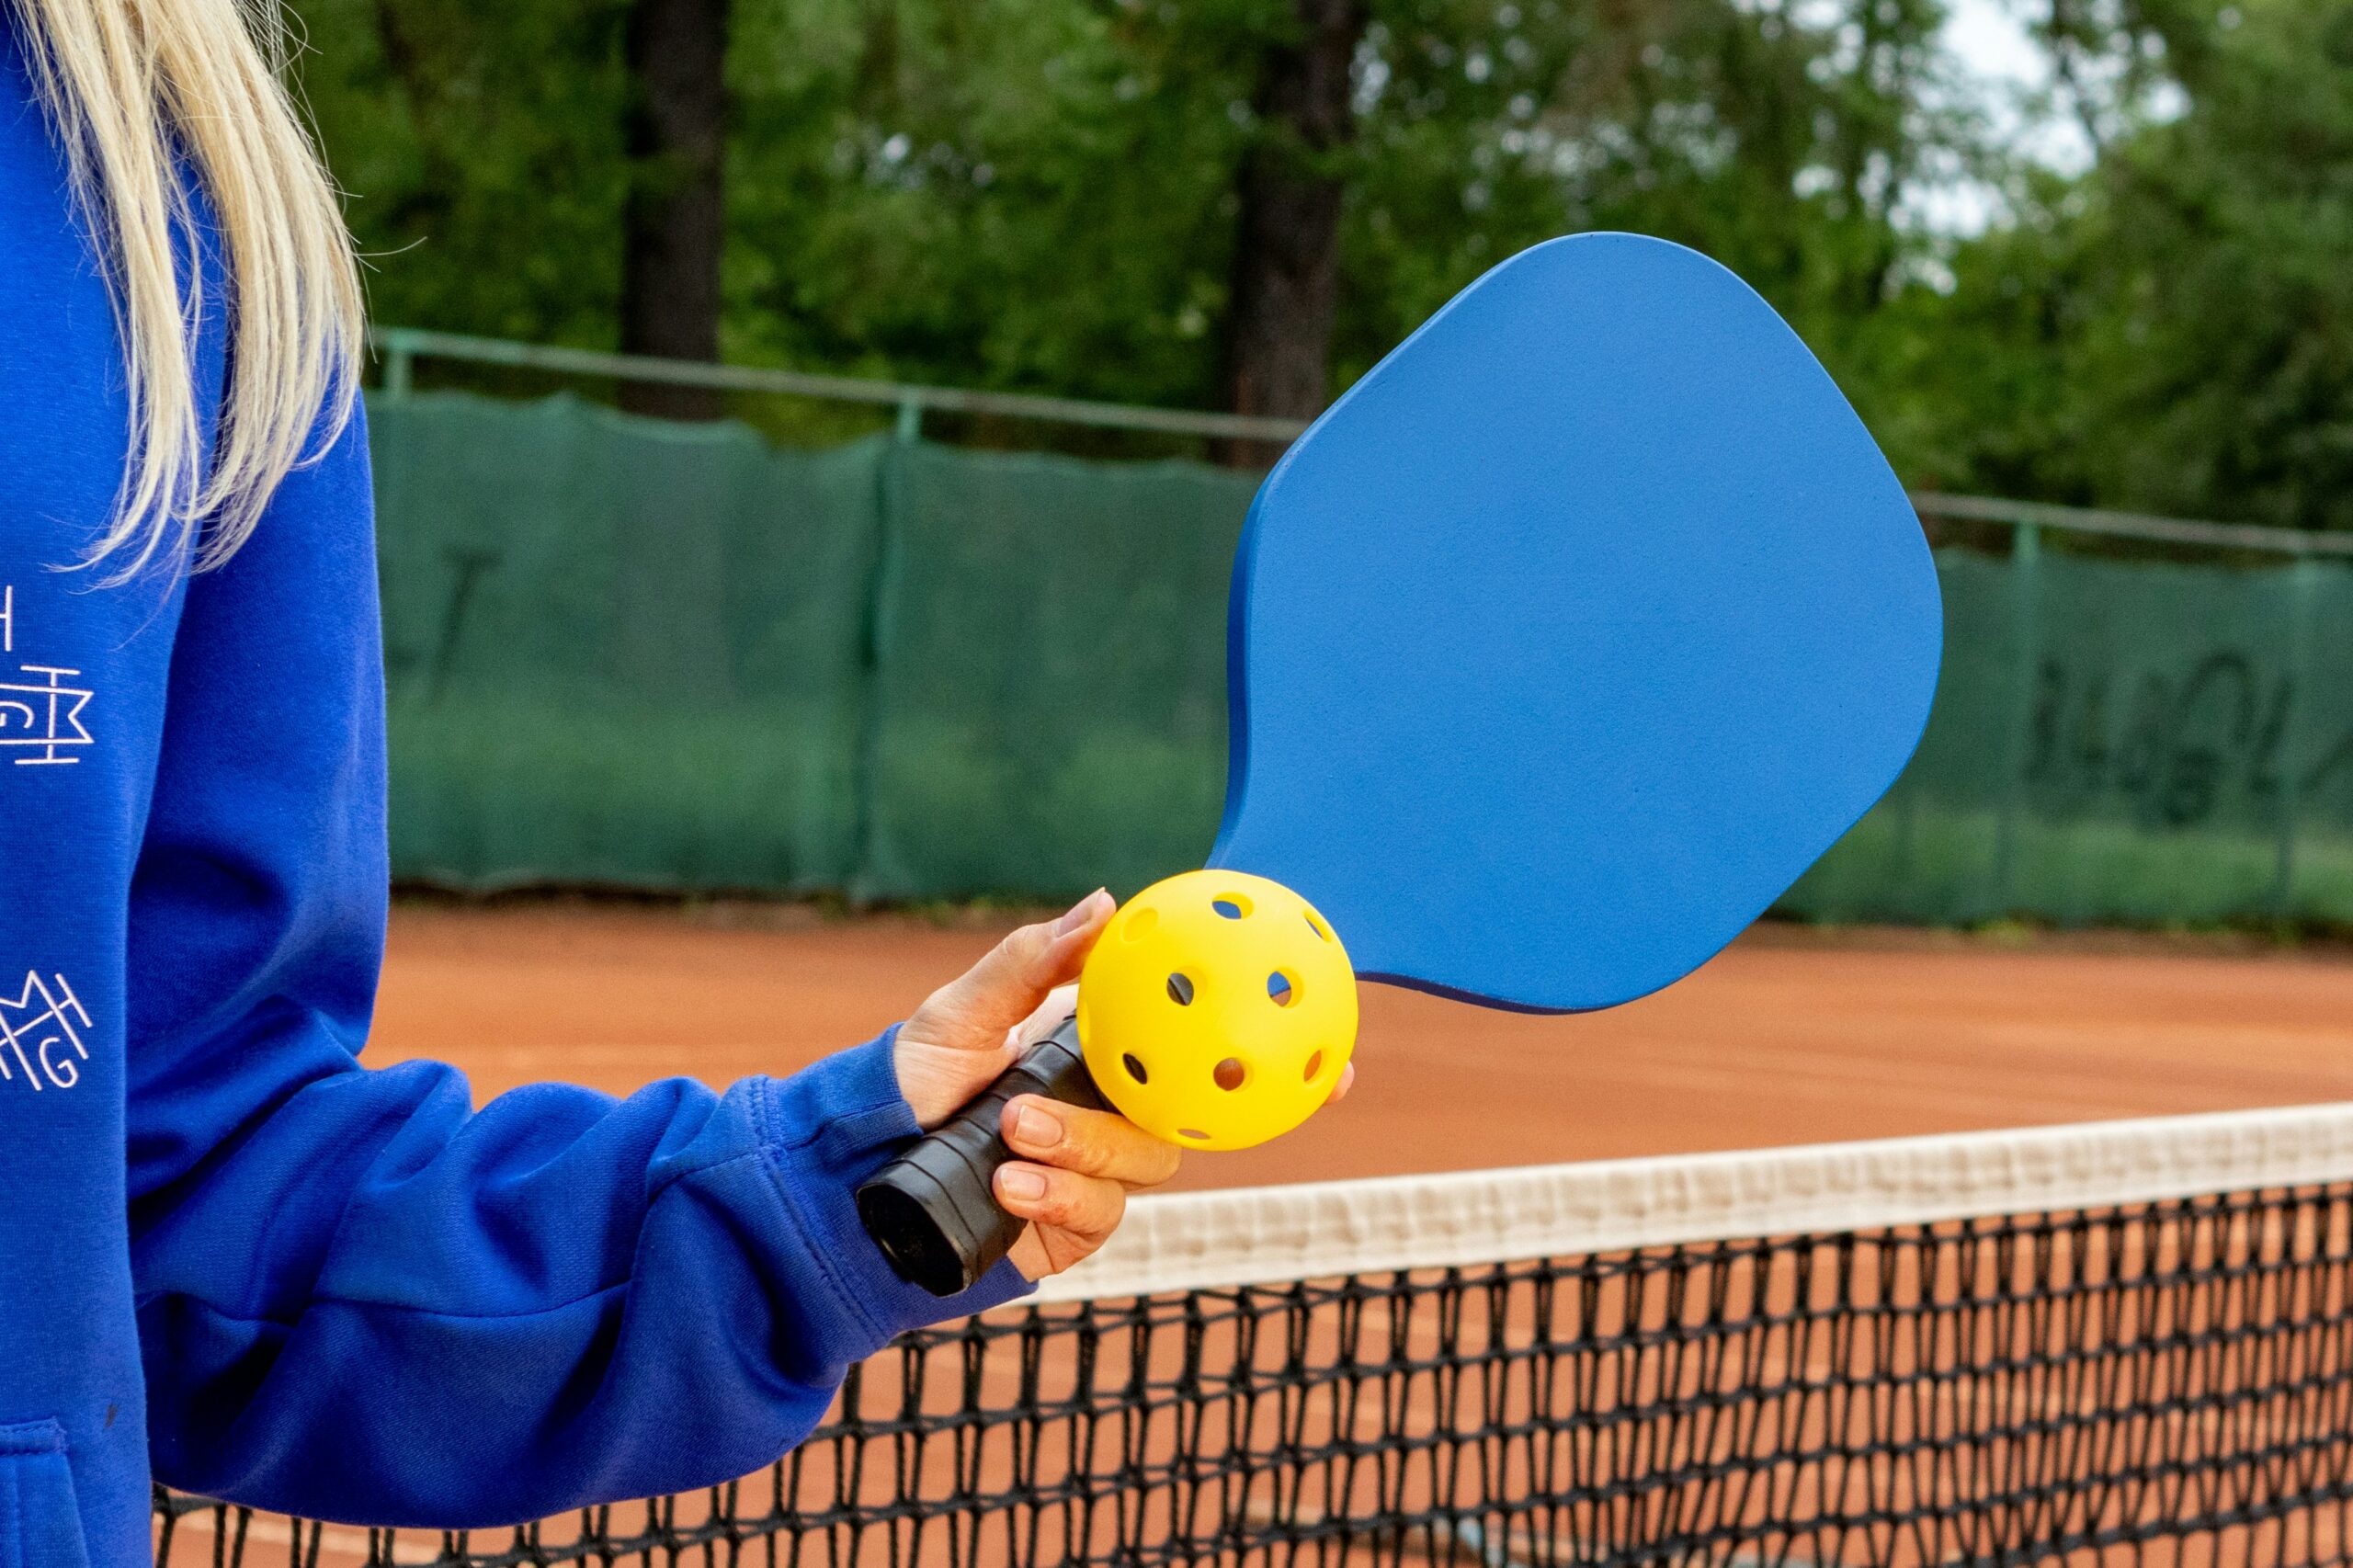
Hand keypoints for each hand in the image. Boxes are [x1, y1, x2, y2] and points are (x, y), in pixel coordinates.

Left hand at [892, 887, 1356, 1282]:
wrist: (850, 1176)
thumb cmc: (906, 1084)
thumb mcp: (963, 1013)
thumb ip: (1034, 964)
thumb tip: (1108, 903)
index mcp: (1101, 1059)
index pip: (1196, 1059)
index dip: (1272, 1062)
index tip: (1336, 1059)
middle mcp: (1108, 1117)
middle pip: (1182, 1116)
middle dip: (1190, 1108)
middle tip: (1206, 1086)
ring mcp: (1091, 1179)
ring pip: (1139, 1165)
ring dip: (1083, 1146)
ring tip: (1016, 1132)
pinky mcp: (1066, 1235)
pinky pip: (1094, 1217)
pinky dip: (1057, 1196)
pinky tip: (1012, 1184)